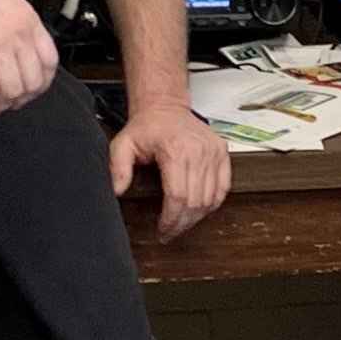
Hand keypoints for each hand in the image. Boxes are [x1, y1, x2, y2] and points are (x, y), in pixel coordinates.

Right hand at [0, 0, 58, 115]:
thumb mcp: (4, 0)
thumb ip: (14, 26)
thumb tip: (13, 57)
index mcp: (28, 19)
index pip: (50, 63)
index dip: (38, 85)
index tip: (23, 91)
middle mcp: (18, 33)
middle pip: (32, 84)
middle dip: (15, 101)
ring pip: (11, 92)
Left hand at [107, 97, 231, 239]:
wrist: (165, 107)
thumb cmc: (147, 126)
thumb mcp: (123, 144)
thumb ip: (117, 167)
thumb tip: (118, 191)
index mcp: (175, 151)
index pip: (177, 197)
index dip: (171, 219)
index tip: (162, 230)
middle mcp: (198, 152)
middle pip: (195, 202)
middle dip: (182, 223)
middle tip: (170, 232)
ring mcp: (213, 152)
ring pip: (210, 199)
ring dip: (196, 217)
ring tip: (182, 224)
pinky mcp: (222, 153)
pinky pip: (223, 188)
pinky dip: (212, 204)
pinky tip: (199, 211)